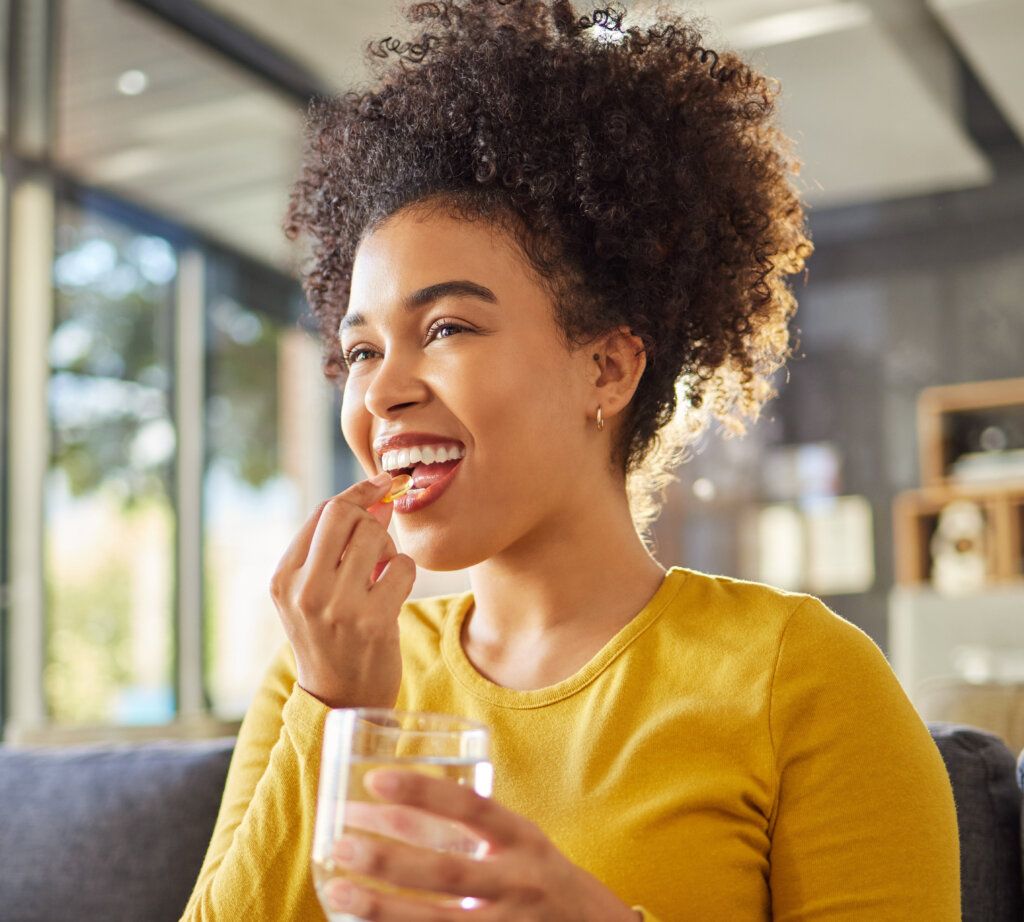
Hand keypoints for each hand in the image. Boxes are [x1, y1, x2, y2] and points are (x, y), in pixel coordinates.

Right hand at [268, 473, 416, 709]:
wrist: (342, 699)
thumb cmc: (332, 635)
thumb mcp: (316, 590)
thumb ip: (337, 544)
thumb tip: (379, 495)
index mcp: (283, 577)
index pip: (322, 511)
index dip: (357, 494)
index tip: (380, 484)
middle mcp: (304, 590)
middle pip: (345, 515)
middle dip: (370, 518)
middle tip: (377, 541)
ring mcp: (337, 606)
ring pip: (374, 537)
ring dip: (387, 549)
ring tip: (379, 574)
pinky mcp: (372, 621)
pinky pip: (401, 565)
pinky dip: (404, 572)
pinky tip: (392, 593)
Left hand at [323, 768, 639, 920]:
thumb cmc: (543, 878)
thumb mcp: (522, 842)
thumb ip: (476, 829)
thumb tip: (393, 809)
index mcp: (523, 839)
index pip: (470, 807)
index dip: (423, 792)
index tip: (376, 780)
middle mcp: (517, 882)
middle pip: (445, 870)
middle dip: (388, 858)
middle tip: (340, 841)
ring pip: (434, 921)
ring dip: (380, 908)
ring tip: (337, 890)